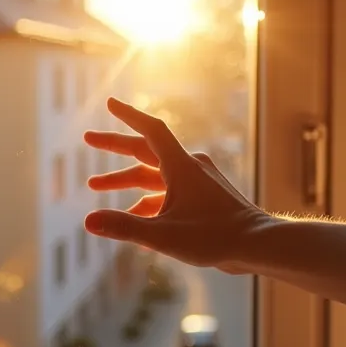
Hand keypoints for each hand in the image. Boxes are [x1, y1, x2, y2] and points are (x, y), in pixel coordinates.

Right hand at [83, 97, 271, 273]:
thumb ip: (124, 227)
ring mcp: (198, 181)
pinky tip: (133, 216)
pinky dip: (148, 199)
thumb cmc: (215, 238)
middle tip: (88, 138)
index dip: (128, 115)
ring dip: (126, 179)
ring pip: (154, 174)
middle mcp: (189, 167)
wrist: (257, 244)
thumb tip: (89, 221)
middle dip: (115, 145)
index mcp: (180, 166)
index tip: (110, 103)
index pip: (150, 130)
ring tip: (95, 185)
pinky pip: (169, 192)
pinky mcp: (204, 196)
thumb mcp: (163, 235)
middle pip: (146, 150)